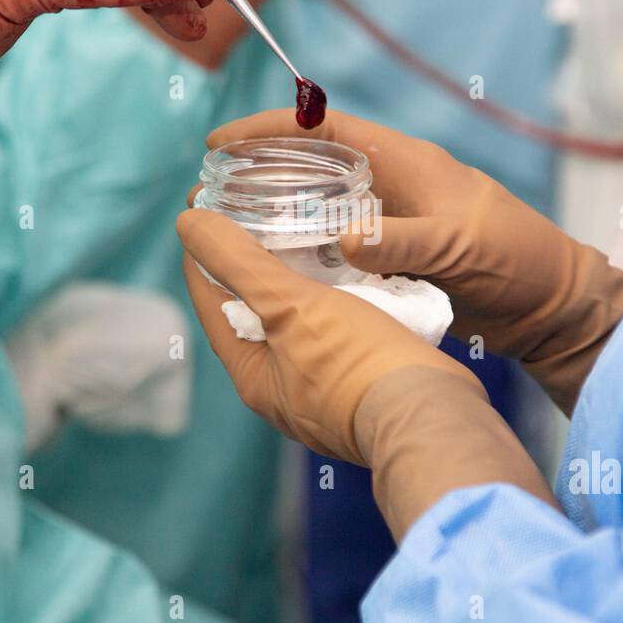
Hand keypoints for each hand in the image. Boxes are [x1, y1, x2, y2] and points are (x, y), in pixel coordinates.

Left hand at [177, 207, 477, 464]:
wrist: (435, 417)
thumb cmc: (359, 364)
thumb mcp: (289, 306)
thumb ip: (239, 265)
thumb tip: (187, 223)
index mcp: (253, 376)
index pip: (211, 301)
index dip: (205, 250)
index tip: (207, 206)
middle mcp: (283, 387)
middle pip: (254, 311)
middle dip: (253, 260)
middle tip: (261, 209)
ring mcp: (324, 387)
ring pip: (300, 320)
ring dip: (299, 277)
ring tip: (308, 228)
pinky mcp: (364, 381)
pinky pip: (338, 330)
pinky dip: (336, 296)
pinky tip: (353, 269)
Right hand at [205, 110, 622, 414]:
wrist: (550, 308)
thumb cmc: (517, 260)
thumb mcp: (461, 246)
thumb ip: (405, 242)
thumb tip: (347, 240)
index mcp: (404, 163)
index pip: (324, 130)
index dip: (269, 130)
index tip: (220, 142)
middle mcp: (389, 188)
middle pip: (310, 168)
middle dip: (258, 175)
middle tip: (206, 195)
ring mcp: (388, 225)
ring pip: (317, 213)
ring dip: (275, 220)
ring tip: (225, 235)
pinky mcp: (391, 262)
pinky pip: (335, 254)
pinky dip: (303, 259)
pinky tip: (272, 276)